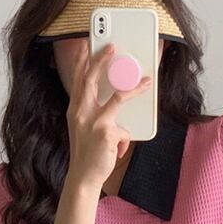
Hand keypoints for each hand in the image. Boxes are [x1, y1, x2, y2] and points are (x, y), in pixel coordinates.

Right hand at [65, 41, 152, 191]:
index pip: (78, 80)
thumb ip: (93, 113)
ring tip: (147, 82)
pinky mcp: (106, 133)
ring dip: (134, 88)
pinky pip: (124, 130)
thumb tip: (114, 101)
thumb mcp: (83, 129)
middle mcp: (81, 112)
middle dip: (102, 60)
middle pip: (92, 79)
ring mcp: (93, 122)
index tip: (87, 45)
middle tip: (112, 47)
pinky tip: (117, 150)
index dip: (83, 61)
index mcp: (75, 110)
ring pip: (117, 97)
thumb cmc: (86, 154)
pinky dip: (124, 139)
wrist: (83, 177)